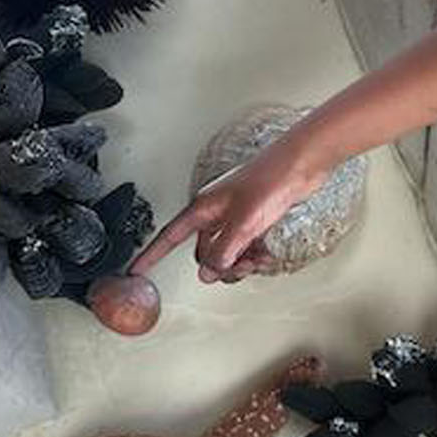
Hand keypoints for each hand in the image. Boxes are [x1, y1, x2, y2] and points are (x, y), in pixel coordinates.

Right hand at [129, 137, 327, 285]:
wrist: (300, 165)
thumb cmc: (271, 180)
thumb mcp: (244, 222)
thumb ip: (223, 250)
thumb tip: (209, 271)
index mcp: (204, 208)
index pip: (169, 236)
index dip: (151, 254)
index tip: (135, 270)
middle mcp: (215, 214)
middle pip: (204, 253)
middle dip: (220, 266)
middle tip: (240, 267)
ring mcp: (234, 218)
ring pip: (225, 254)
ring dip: (240, 264)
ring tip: (258, 260)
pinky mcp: (253, 221)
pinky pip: (244, 249)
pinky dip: (254, 256)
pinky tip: (267, 255)